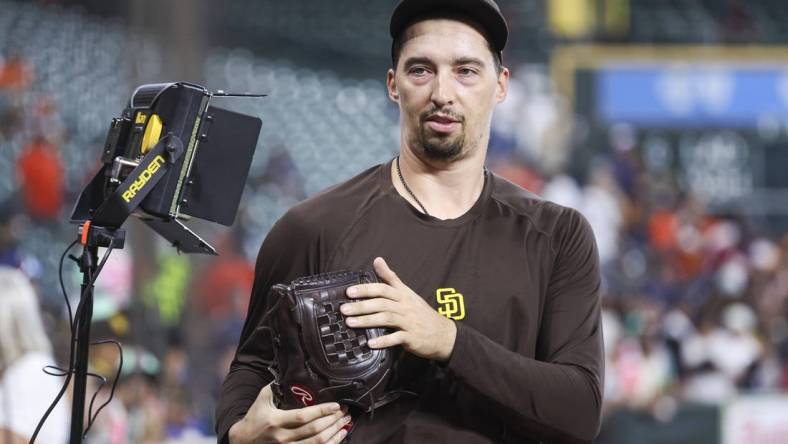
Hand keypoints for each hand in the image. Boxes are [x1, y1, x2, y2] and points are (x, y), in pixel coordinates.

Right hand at [229, 383, 350, 443]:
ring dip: (335, 433)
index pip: (302, 417)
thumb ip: (274, 386)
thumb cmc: (254, 419)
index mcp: (277, 421)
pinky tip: (339, 436)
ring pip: (317, 443)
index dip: (321, 411)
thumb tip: (285, 370)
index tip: (336, 405)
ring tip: (346, 423)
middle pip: (314, 431)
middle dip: (333, 421)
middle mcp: (284, 437)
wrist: (243, 442)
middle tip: (345, 411)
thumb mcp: (261, 400)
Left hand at [342, 257, 456, 360]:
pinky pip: (396, 338)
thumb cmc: (422, 313)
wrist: (444, 334)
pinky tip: (370, 343)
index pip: (383, 288)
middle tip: (344, 309)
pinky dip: (383, 341)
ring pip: (386, 318)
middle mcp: (406, 307)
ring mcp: (409, 322)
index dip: (366, 289)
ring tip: (350, 323)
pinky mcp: (412, 337)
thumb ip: (391, 277)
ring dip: (367, 321)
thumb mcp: (408, 292)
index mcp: (403, 295)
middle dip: (361, 306)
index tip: (349, 291)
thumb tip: (377, 259)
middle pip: (381, 303)